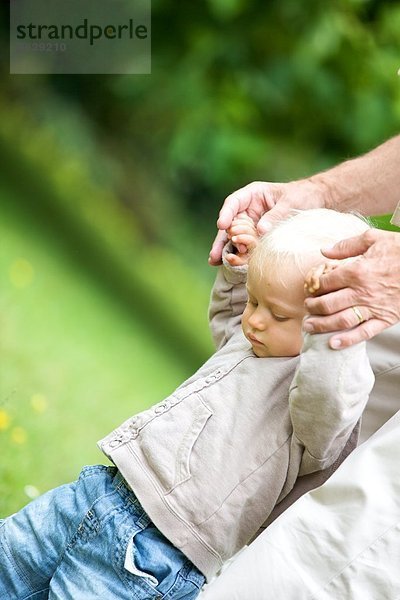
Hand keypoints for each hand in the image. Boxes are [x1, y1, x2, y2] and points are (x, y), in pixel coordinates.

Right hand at [209, 178, 326, 264]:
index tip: (222, 225)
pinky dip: (238, 255)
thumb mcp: (291, 202)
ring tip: (215, 262)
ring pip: (234, 237)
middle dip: (221, 239)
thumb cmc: (302, 195)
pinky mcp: (257, 237)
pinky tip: (229, 265)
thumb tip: (260, 231)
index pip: (234, 202)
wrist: (316, 202)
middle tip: (214, 254)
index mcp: (253, 195)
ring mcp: (251, 225)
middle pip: (230, 224)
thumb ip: (276, 215)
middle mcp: (248, 210)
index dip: (226, 214)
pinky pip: (246, 246)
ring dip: (225, 250)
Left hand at [303, 229, 399, 347]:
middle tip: (307, 307)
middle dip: (312, 307)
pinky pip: (364, 333)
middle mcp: (361, 292)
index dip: (313, 286)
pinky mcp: (386, 319)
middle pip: (327, 304)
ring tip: (309, 326)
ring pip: (340, 320)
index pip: (325, 283)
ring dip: (321, 325)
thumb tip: (324, 251)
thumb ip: (346, 245)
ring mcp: (373, 308)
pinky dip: (347, 340)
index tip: (310, 288)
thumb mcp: (374, 238)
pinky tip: (332, 343)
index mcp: (356, 271)